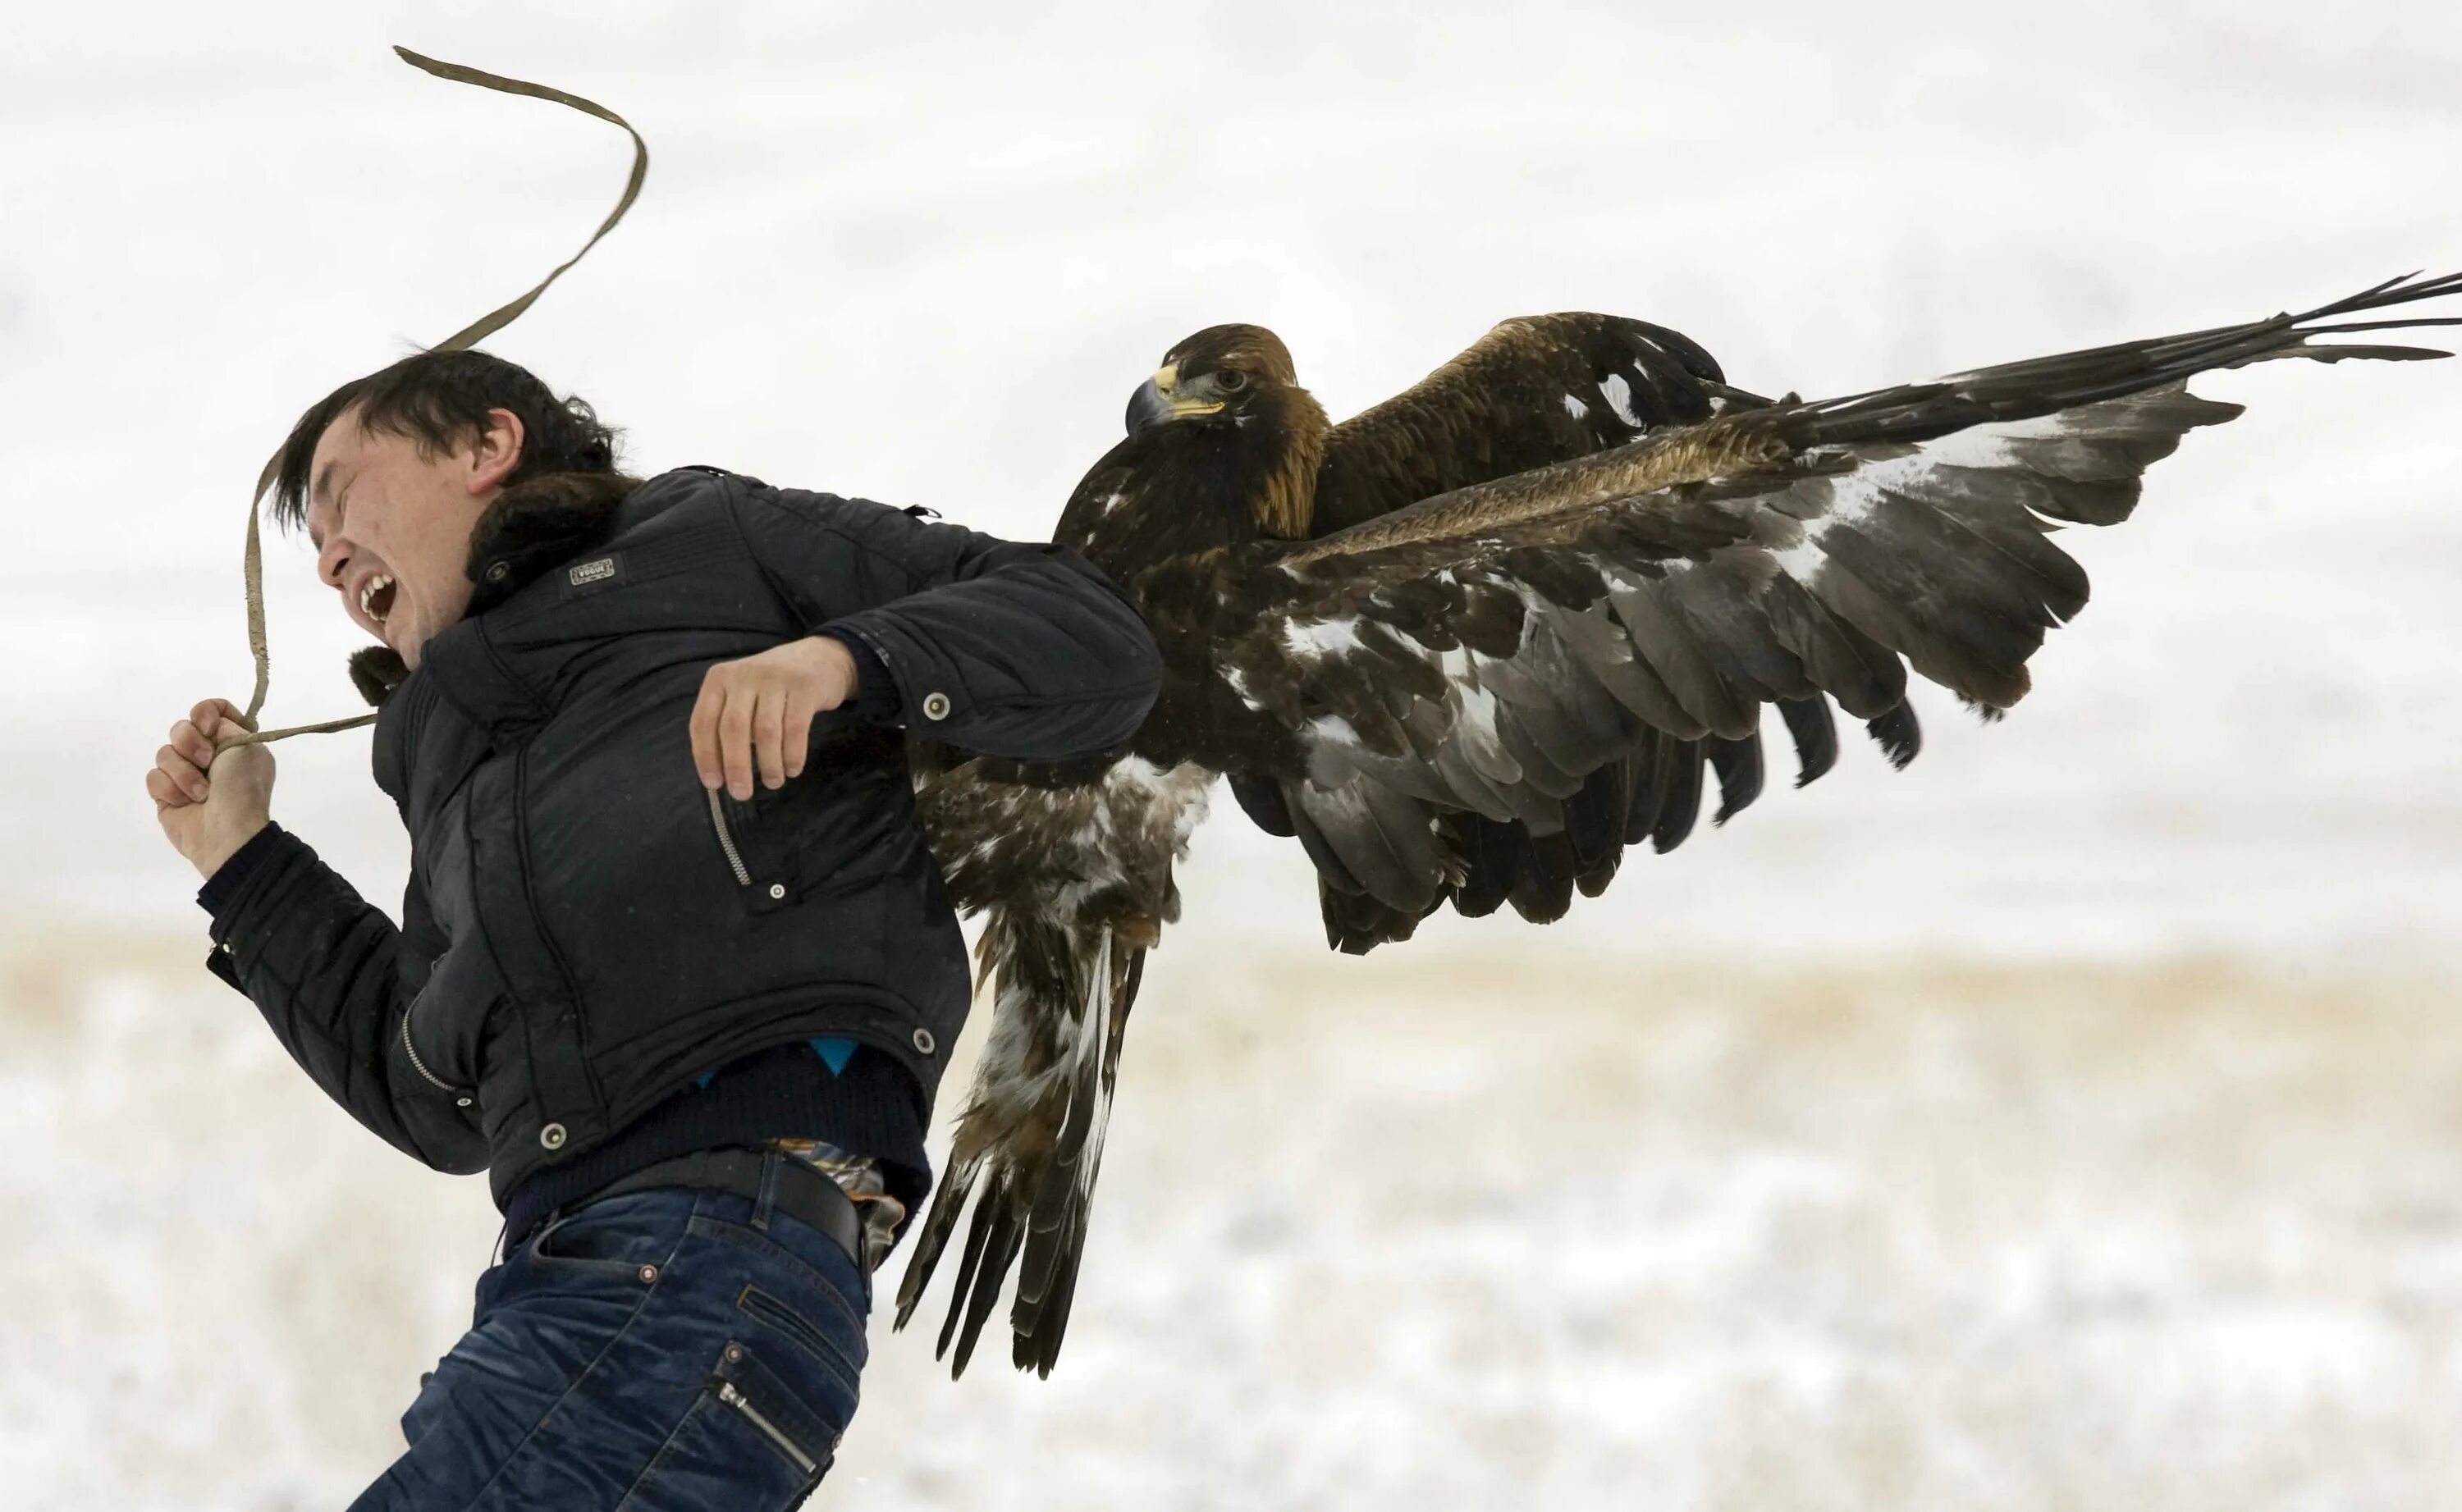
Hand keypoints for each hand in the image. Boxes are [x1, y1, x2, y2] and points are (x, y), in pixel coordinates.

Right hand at [147, 698, 274, 879]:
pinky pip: (154, 777)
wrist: (227, 832)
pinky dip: (170, 789)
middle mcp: (208, 755)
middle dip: (190, 743)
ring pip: (165, 753)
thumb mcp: (247, 747)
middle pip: (181, 728)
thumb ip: (226, 725)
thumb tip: (211, 723)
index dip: (206, 712)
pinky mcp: (165, 794)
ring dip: (184, 773)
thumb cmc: (242, 788)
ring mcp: (184, 774)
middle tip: (207, 761)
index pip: (211, 711)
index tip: (208, 725)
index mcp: (232, 742)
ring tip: (201, 793)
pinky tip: (185, 804)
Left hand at [689, 635, 859, 798]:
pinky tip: (792, 770)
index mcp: (719, 679)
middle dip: (736, 766)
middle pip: (733, 727)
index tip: (713, 784)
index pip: (703, 721)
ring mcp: (775, 678)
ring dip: (768, 764)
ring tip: (773, 782)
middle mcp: (744, 675)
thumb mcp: (742, 696)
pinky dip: (793, 754)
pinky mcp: (804, 686)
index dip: (705, 756)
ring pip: (765, 731)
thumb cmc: (771, 687)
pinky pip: (795, 728)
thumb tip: (720, 774)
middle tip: (741, 794)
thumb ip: (727, 725)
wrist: (818, 658)